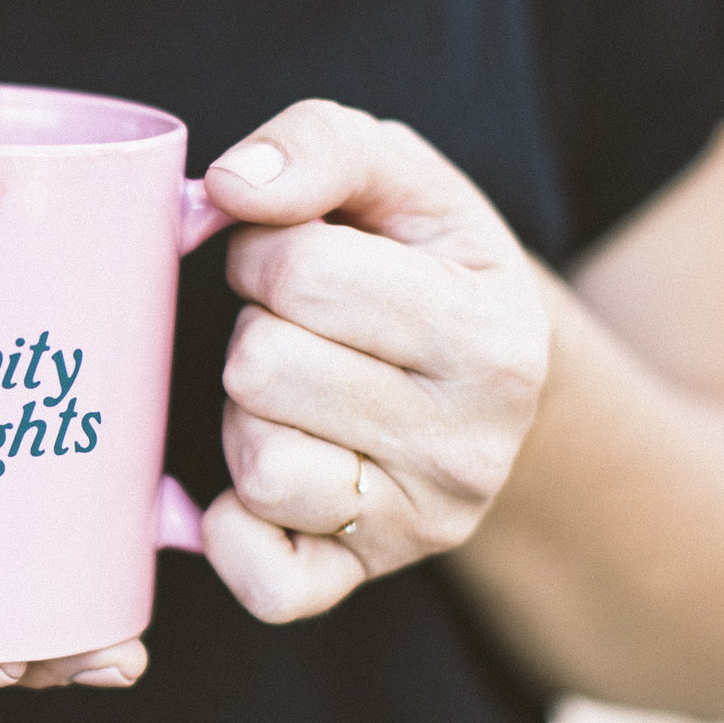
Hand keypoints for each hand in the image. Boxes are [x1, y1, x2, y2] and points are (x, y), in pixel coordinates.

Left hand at [199, 101, 551, 622]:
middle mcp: (472, 445)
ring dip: (245, 417)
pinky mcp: (359, 579)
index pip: (301, 270)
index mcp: (492, 334)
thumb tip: (231, 186)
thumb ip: (319, 143)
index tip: (297, 262)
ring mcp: (420, 524)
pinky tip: (257, 480)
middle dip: (254, 332)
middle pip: (262, 367)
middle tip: (298, 332)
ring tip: (295, 394)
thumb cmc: (420, 263)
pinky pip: (260, 579)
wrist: (481, 377)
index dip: (265, 251)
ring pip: (255, 464)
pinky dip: (231, 529)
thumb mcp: (398, 177)